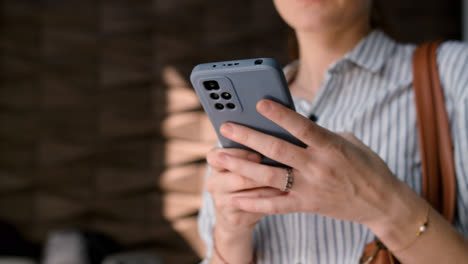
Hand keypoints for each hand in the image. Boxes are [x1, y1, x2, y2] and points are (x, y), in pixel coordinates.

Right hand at [206, 148, 283, 262]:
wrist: (234, 214)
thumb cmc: (244, 177)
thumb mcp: (240, 163)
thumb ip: (250, 151)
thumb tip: (275, 137)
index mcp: (214, 164)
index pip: (217, 155)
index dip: (238, 155)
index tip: (258, 155)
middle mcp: (213, 183)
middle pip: (239, 177)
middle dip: (262, 173)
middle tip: (282, 168)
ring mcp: (222, 203)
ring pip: (253, 194)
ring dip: (274, 187)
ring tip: (291, 180)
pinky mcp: (234, 219)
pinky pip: (258, 208)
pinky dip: (274, 201)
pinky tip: (287, 195)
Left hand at [212, 99, 401, 225]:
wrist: (382, 202)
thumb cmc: (365, 165)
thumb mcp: (348, 140)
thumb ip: (319, 133)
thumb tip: (290, 125)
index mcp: (331, 146)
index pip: (302, 126)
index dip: (280, 114)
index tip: (258, 102)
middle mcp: (318, 167)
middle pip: (277, 150)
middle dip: (248, 137)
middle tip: (225, 127)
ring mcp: (311, 188)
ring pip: (270, 176)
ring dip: (241, 166)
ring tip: (219, 156)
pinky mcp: (307, 205)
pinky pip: (275, 205)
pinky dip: (253, 202)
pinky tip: (233, 197)